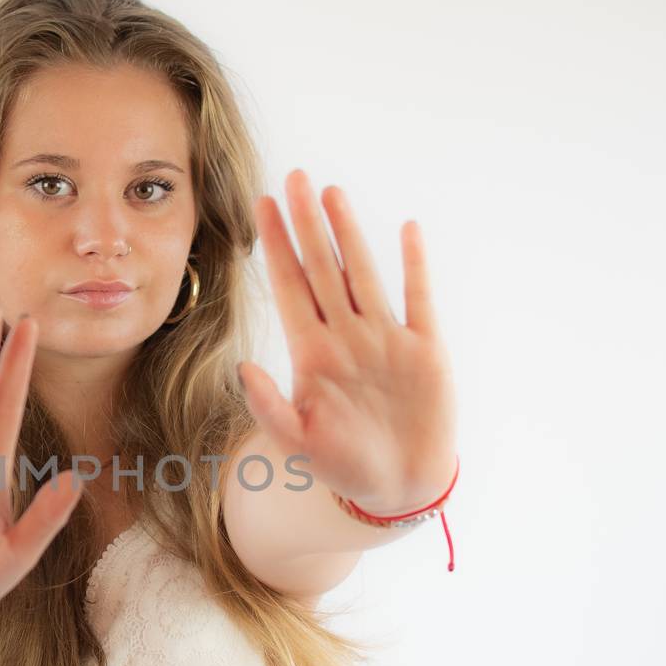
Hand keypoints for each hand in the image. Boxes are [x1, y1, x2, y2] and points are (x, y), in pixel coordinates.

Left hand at [238, 169, 457, 514]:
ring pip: (363, 274)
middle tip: (293, 179)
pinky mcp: (423, 349)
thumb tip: (242, 370)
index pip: (290, 288)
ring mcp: (384, 339)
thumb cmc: (344, 466)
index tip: (261, 206)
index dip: (276, 247)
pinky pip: (418, 298)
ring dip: (349, 233)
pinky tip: (407, 230)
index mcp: (312, 354)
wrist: (398, 485)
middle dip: (307, 224)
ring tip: (332, 193)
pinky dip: (414, 265)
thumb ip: (269, 407)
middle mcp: (345, 337)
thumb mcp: (298, 443)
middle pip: (322, 268)